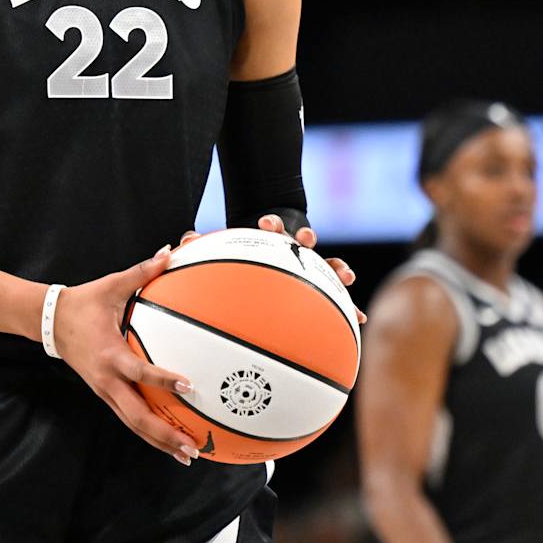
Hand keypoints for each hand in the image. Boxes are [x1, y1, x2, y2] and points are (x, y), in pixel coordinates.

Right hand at [50, 246, 200, 466]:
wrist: (51, 322)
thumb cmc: (85, 302)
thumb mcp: (112, 285)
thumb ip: (142, 271)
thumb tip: (169, 251)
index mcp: (110, 354)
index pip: (139, 372)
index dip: (163, 380)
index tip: (188, 386)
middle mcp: (107, 380)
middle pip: (136, 416)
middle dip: (164, 434)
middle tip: (192, 447)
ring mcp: (104, 391)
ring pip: (133, 425)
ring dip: (159, 441)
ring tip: (187, 455)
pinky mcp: (104, 395)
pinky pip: (129, 418)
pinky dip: (148, 432)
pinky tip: (168, 441)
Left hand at [180, 214, 365, 322]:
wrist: (269, 262)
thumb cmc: (245, 262)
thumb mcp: (226, 254)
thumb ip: (206, 248)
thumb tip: (183, 241)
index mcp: (271, 241)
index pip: (273, 227)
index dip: (271, 224)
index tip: (266, 224)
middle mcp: (294, 251)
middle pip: (304, 240)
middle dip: (306, 238)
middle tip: (304, 239)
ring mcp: (312, 268)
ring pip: (329, 265)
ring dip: (337, 267)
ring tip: (346, 275)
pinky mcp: (324, 288)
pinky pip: (339, 298)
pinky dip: (350, 307)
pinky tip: (359, 318)